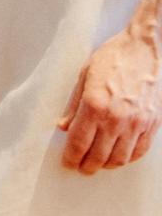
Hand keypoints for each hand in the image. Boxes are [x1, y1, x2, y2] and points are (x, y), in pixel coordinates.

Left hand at [59, 9, 161, 174]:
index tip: (67, 163)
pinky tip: (118, 156)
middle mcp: (115, 118)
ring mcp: (136, 123)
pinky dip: (127, 159)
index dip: (71, 157)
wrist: (141, 48)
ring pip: (119, 159)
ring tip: (98, 163)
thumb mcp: (84, 75)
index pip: (79, 142)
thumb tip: (63, 127)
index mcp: (94, 105)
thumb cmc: (111, 57)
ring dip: (106, 165)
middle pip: (98, 156)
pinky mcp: (151, 124)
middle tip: (80, 167)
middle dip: (86, 165)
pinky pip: (139, 152)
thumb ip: (73, 104)